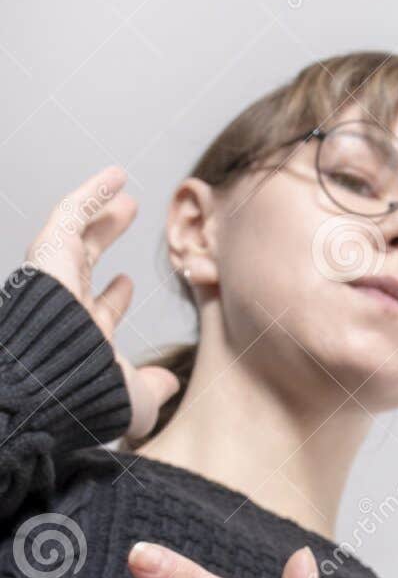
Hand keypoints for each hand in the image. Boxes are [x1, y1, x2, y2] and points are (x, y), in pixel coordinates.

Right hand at [24, 165, 179, 438]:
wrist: (58, 388)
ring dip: (98, 211)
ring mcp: (54, 281)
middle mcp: (65, 308)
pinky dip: (91, 195)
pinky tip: (114, 177)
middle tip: (127, 215)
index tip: (128, 282)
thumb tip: (169, 383)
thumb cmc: (92, 399)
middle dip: (103, 238)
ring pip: (74, 236)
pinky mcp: (48, 257)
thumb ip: (153, 389)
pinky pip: (69, 216)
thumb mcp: (136, 400)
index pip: (95, 312)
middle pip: (82, 263)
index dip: (112, 298)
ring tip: (121, 188)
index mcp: (83, 338)